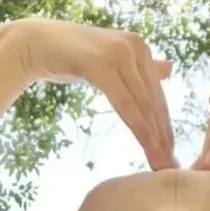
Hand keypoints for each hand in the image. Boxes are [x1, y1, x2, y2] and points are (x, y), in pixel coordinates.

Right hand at [0, 18, 176, 170]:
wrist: (36, 44)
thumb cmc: (70, 57)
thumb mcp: (109, 64)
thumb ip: (137, 71)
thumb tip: (169, 69)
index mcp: (140, 49)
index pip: (157, 95)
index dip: (166, 126)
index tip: (172, 154)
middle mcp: (136, 47)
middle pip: (154, 101)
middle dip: (164, 137)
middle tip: (172, 166)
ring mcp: (121, 53)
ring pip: (143, 105)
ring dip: (155, 138)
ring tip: (161, 164)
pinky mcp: (103, 64)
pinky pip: (125, 104)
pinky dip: (138, 128)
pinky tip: (147, 147)